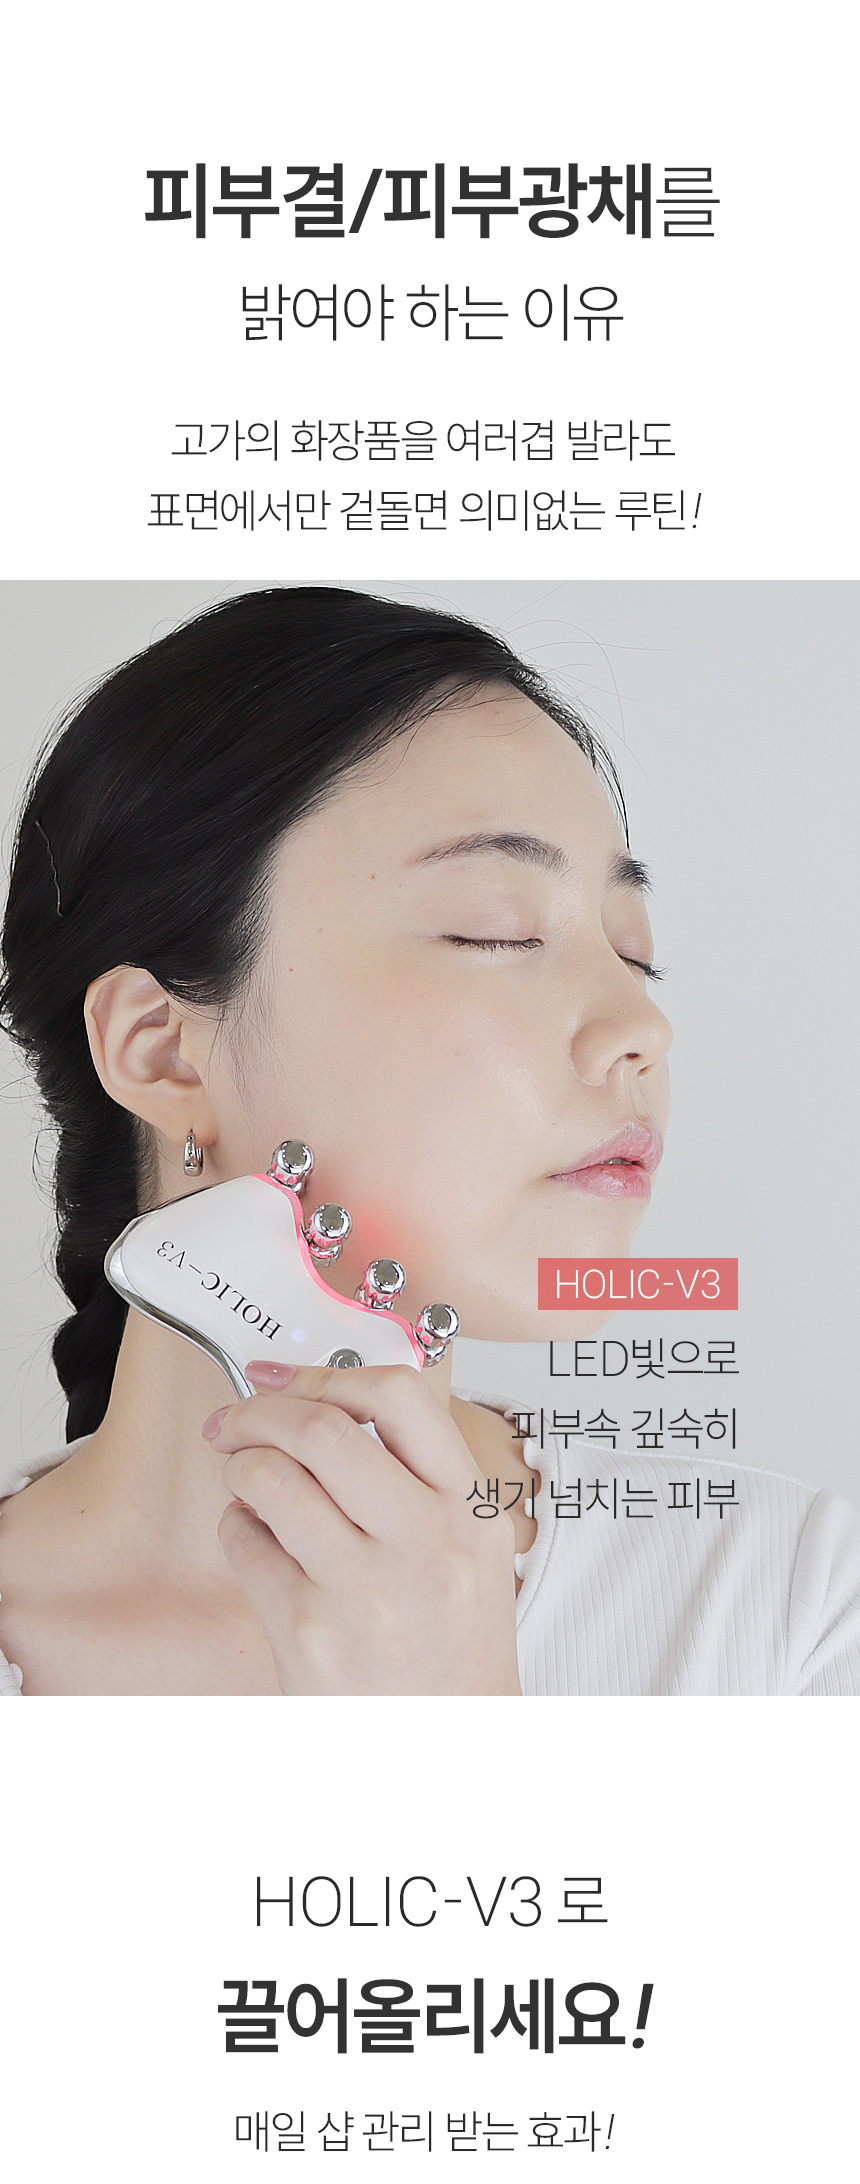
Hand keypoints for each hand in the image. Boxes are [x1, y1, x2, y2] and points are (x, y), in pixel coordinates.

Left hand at [206, 1363, 522, 1695]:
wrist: (450, 1740)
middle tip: (237, 1419)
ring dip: (242, 1466)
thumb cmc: (451, 1640)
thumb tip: (324, 1398)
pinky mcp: (308, 1633)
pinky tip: (258, 1541)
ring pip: (272, 1480)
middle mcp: (424, 1544)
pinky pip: (245, 1545)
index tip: (292, 1382)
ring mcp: (365, 1591)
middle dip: (260, 1412)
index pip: (401, 1398)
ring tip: (248, 1480)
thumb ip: (419, 1473)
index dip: (330, 1376)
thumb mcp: (471, 1546)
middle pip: (322, 1430)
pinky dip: (237, 1527)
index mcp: (468, 1510)